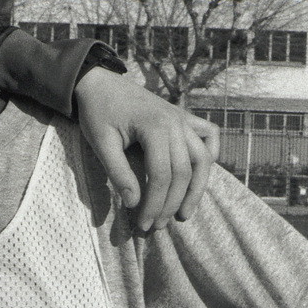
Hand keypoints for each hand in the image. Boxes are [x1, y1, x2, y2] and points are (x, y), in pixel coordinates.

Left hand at [74, 67, 219, 230]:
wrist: (99, 81)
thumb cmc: (97, 112)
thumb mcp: (101, 143)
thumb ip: (118, 173)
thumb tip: (134, 204)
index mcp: (155, 127)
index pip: (162, 175)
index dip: (154, 204)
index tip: (143, 224)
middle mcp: (176, 122)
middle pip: (183, 172)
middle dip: (171, 204)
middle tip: (156, 226)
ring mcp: (183, 118)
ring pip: (203, 158)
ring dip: (197, 188)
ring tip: (185, 214)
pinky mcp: (184, 117)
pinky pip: (209, 135)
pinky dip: (210, 154)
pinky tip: (199, 174)